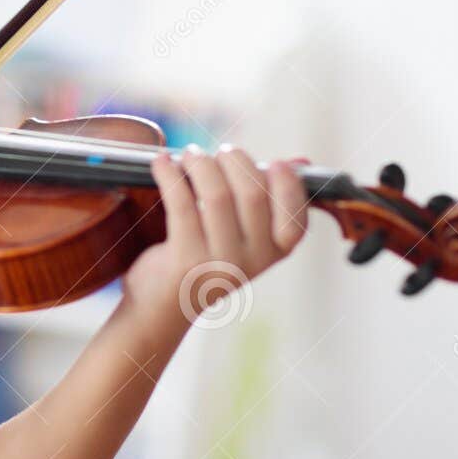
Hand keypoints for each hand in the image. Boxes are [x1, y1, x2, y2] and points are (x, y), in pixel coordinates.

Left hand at [123, 144, 309, 326]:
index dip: (288, 184)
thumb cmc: (204, 260)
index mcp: (273, 253)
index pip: (296, 217)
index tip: (274, 163)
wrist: (162, 306)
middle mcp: (252, 260)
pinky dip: (169, 174)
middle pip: (252, 193)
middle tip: (219, 152)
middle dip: (235, 161)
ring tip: (190, 154)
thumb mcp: (240, 236)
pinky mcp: (185, 260)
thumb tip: (296, 163)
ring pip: (216, 194)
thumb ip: (265, 201)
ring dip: (201, 163)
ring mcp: (219, 262)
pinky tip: (161, 162)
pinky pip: (180, 202)